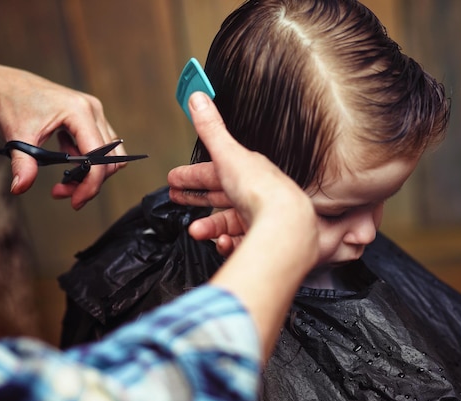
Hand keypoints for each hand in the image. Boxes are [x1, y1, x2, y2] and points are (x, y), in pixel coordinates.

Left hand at [0, 63, 123, 209]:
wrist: (5, 84)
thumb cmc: (12, 104)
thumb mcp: (17, 137)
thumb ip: (23, 164)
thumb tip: (20, 188)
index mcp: (79, 111)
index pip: (98, 157)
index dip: (91, 184)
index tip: (75, 201)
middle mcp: (93, 110)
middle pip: (109, 159)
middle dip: (89, 182)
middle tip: (63, 193)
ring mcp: (94, 112)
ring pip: (109, 154)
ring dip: (90, 173)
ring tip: (64, 180)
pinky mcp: (91, 116)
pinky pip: (101, 146)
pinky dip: (87, 160)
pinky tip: (65, 158)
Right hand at [168, 92, 317, 358]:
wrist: (287, 227)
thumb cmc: (262, 189)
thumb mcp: (229, 154)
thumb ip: (211, 128)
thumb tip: (197, 96)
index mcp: (250, 172)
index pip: (216, 172)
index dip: (193, 176)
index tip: (173, 179)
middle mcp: (257, 195)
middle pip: (221, 197)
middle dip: (196, 199)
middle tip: (176, 200)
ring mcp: (262, 219)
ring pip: (230, 222)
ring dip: (210, 226)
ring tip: (195, 231)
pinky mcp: (265, 241)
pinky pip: (243, 243)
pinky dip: (228, 243)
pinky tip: (221, 243)